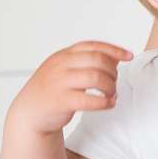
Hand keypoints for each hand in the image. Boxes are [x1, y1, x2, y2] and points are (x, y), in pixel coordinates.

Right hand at [14, 41, 132, 133]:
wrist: (28, 112)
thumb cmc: (51, 90)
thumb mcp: (65, 70)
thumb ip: (87, 62)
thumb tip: (115, 58)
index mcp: (64, 55)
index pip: (93, 46)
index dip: (114, 50)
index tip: (129, 56)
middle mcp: (61, 66)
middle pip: (97, 60)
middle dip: (112, 71)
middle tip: (115, 81)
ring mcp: (60, 82)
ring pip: (95, 77)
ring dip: (110, 86)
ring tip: (112, 94)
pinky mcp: (60, 101)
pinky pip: (89, 99)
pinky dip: (104, 102)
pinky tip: (108, 104)